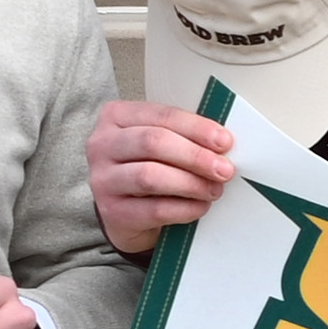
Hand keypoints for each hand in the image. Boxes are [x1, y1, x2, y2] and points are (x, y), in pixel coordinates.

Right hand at [90, 97, 238, 255]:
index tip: (224, 141)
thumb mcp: (159, 144)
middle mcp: (102, 145)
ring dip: (191, 183)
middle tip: (224, 169)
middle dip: (195, 156)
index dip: (197, 128)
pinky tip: (200, 206)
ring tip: (214, 189)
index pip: (161, 115)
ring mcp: (103, 179)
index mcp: (116, 116)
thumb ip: (183, 137)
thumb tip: (222, 145)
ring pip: (150, 176)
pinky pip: (154, 209)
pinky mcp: (112, 212)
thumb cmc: (146, 168)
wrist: (125, 213)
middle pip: (153, 143)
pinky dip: (184, 208)